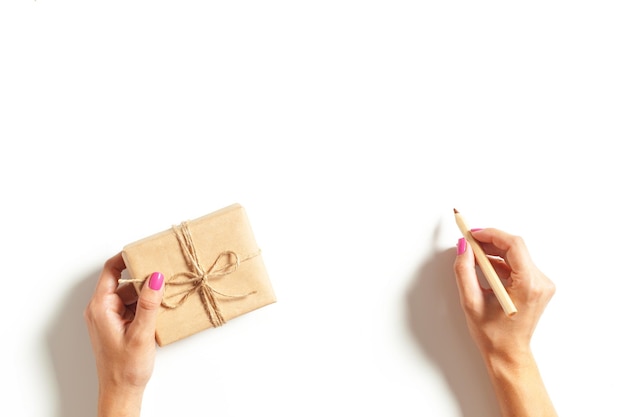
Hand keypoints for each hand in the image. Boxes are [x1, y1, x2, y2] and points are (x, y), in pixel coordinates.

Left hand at [84, 252, 164, 416]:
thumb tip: (156, 277)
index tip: (146, 252)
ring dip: (146, 295)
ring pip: (129, 294)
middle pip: (123, 282)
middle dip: (144, 279)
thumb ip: (149, 303)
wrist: (121, 392)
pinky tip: (158, 311)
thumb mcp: (141, 333)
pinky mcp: (117, 325)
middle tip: (164, 276)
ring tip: (165, 297)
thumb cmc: (126, 368)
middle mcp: (101, 309)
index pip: (111, 270)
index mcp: (101, 307)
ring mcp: (108, 317)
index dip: (128, 258)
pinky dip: (145, 306)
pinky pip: (131, 306)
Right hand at [453, 228, 557, 416]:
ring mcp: (541, 284)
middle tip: (469, 242)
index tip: (472, 233)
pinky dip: (500, 263)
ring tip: (473, 258)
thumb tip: (463, 247)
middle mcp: (540, 282)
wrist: (508, 354)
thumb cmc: (492, 335)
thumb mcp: (471, 302)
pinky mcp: (537, 286)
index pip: (513, 245)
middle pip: (515, 248)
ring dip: (494, 253)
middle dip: (490, 242)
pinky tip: (485, 269)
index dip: (491, 234)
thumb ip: (464, 271)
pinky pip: (517, 265)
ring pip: (516, 255)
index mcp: (528, 285)